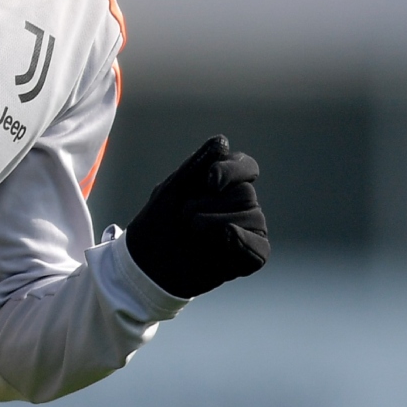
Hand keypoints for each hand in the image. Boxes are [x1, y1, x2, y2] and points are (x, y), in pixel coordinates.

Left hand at [124, 135, 269, 298]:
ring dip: (216, 223)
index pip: (246, 166)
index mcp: (224, 183)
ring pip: (254, 217)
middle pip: (246, 193)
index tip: (211, 181)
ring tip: (191, 232)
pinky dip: (242, 243)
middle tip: (184, 217)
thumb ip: (197, 165)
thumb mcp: (173, 189)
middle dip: (211, 203)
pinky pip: (260, 248)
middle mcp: (240, 203)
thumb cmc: (157, 223)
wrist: (146, 264)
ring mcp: (246, 230)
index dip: (233, 170)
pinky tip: (224, 239)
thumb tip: (222, 142)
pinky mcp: (248, 256)